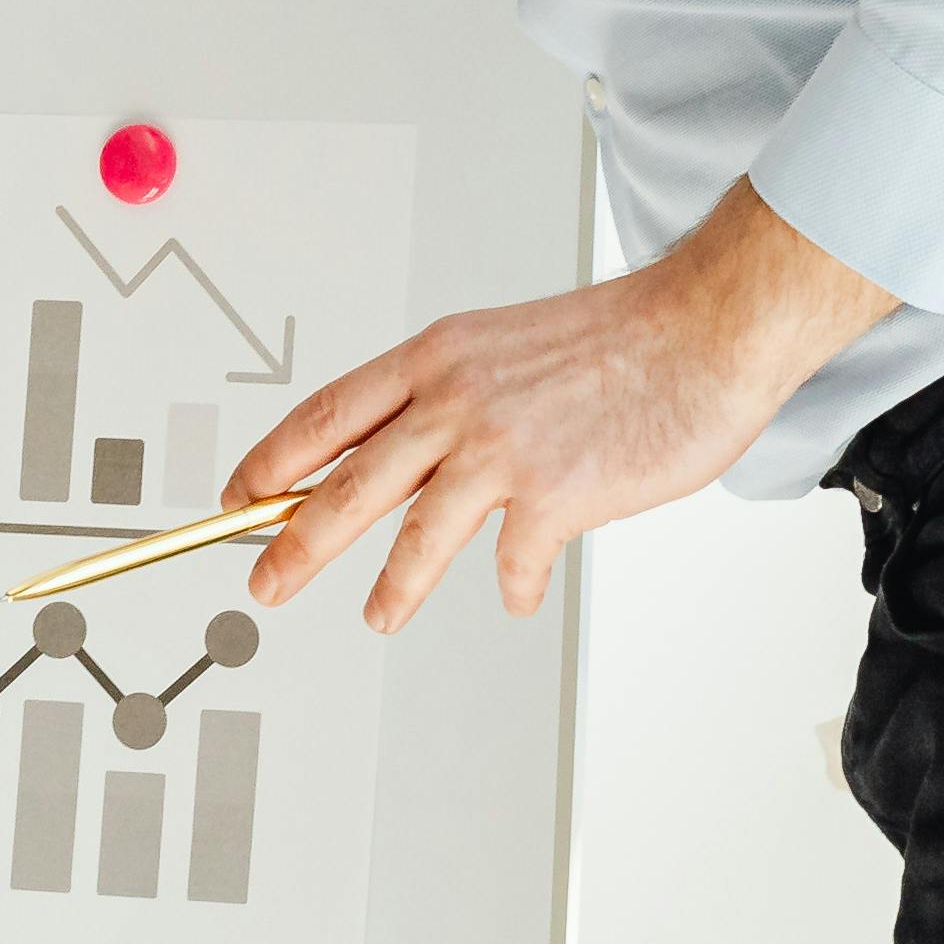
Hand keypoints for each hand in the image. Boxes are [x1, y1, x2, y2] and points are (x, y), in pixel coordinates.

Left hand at [229, 185, 898, 628]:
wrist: (705, 327)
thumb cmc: (621, 337)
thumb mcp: (505, 346)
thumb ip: (454, 398)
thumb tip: (411, 455)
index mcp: (436, 356)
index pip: (327, 413)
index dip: (273, 459)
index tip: (239, 494)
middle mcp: (454, 400)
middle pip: (348, 483)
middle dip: (293, 541)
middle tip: (262, 580)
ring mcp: (501, 448)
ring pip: (415, 534)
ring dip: (392, 588)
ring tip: (377, 616)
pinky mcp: (554, 494)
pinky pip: (512, 561)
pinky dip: (512, 584)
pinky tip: (514, 595)